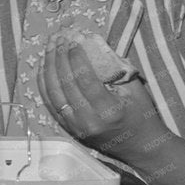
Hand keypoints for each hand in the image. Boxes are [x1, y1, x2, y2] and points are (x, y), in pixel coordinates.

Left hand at [41, 35, 167, 159]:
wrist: (140, 147)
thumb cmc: (141, 115)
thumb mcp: (135, 89)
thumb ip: (114, 68)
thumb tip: (91, 43)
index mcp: (108, 111)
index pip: (85, 79)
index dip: (76, 57)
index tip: (73, 38)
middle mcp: (88, 121)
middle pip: (65, 84)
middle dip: (59, 57)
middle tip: (58, 37)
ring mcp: (75, 127)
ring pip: (53, 93)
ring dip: (48, 67)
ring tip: (49, 47)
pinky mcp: (68, 129)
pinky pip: (50, 103)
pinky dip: (44, 83)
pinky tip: (43, 66)